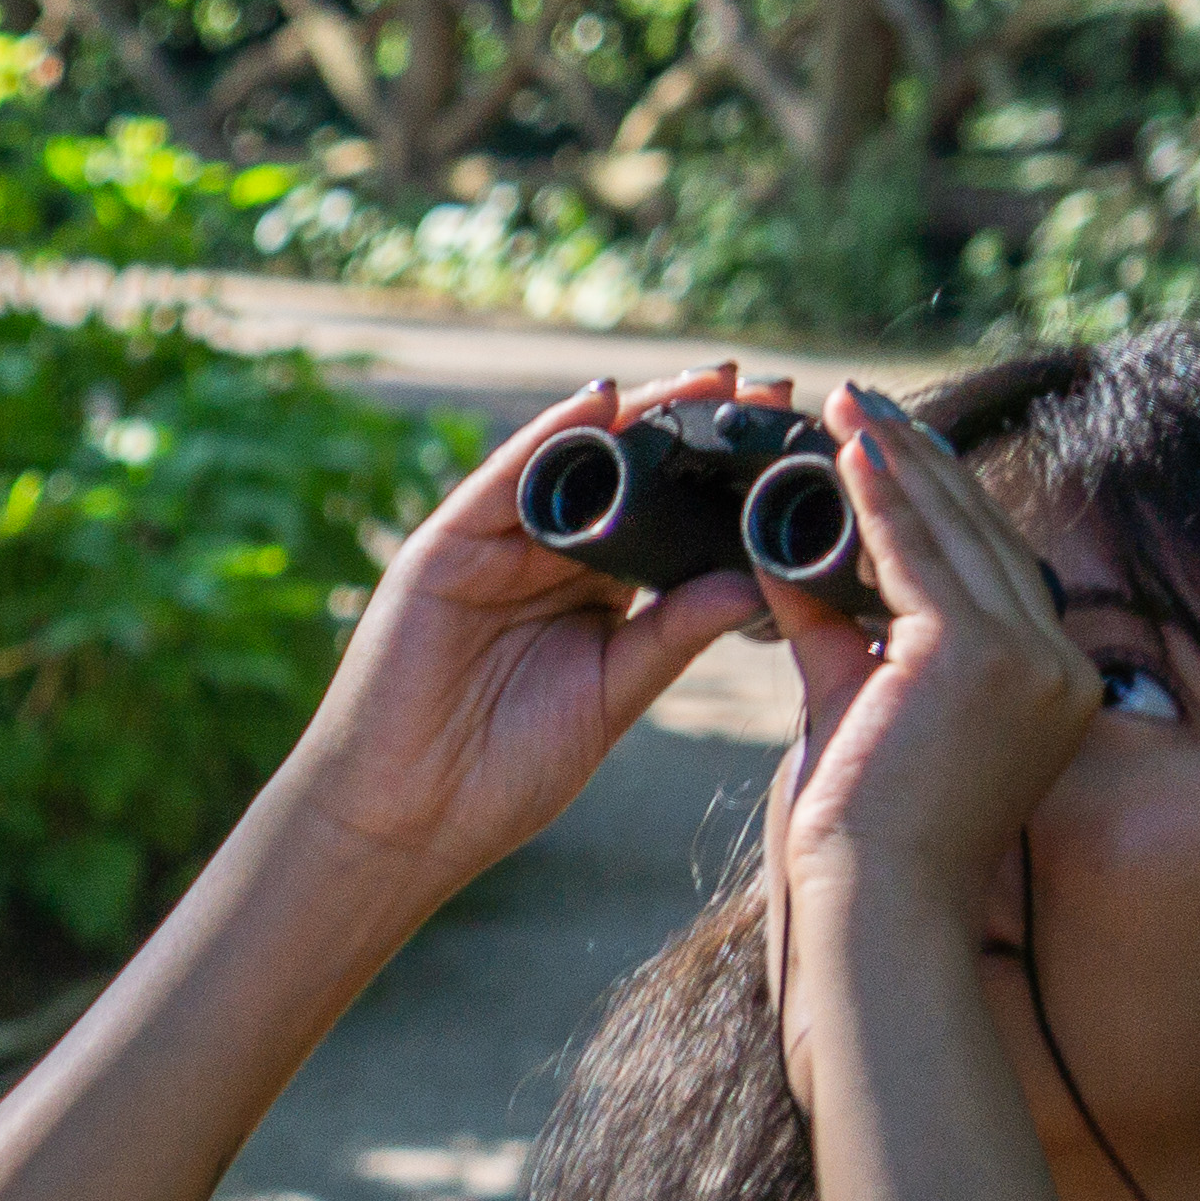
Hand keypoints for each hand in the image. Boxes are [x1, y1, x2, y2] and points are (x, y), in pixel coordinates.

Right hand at [270, 367, 779, 891]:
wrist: (404, 817)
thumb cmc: (504, 772)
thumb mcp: (613, 692)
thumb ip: (674, 632)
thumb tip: (759, 580)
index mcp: (593, 596)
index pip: (669, 521)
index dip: (727, 483)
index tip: (795, 447)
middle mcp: (546, 561)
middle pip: (631, 479)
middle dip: (697, 432)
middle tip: (772, 390)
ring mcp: (493, 551)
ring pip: (576, 466)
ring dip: (642, 419)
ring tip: (711, 383)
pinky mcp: (445, 549)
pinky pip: (503, 481)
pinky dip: (551, 438)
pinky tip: (603, 402)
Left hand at [764, 381, 1095, 1103]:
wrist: (873, 904)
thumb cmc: (861, 832)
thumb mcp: (851, 705)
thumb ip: (831, 633)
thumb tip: (783, 563)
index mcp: (1046, 680)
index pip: (987, 565)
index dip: (936, 498)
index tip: (885, 444)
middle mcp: (1059, 664)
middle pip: (983, 535)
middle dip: (920, 462)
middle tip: (865, 401)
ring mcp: (1032, 660)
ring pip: (956, 533)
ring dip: (899, 462)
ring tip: (850, 405)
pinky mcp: (982, 659)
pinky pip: (921, 554)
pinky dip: (882, 497)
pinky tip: (849, 450)